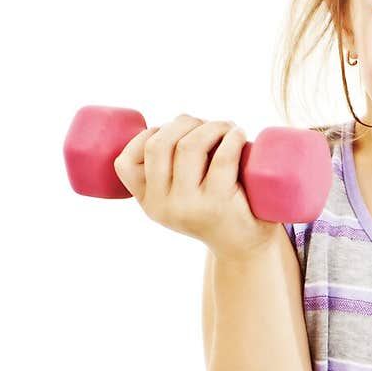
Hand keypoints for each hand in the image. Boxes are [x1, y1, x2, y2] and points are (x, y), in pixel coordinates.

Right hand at [112, 113, 280, 259]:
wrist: (246, 247)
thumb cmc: (215, 211)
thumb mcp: (178, 198)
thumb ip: (167, 171)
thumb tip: (176, 123)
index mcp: (149, 203)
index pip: (126, 163)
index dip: (149, 134)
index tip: (176, 131)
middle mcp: (162, 206)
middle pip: (159, 144)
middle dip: (184, 123)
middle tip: (209, 125)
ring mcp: (189, 206)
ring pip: (188, 145)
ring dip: (210, 126)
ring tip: (227, 128)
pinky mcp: (219, 202)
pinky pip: (222, 157)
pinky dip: (232, 138)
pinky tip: (239, 135)